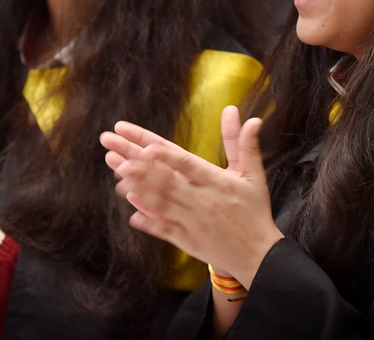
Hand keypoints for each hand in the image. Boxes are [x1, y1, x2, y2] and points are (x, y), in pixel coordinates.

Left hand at [100, 106, 282, 287]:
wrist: (260, 256)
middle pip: (164, 179)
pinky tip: (131, 211)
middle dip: (136, 163)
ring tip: (117, 172)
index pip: (186, 163)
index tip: (145, 144)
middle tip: (113, 148)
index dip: (165, 154)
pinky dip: (148, 220)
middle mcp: (202, 200)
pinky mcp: (189, 241)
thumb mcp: (253, 176)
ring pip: (161, 203)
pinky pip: (165, 229)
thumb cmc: (255, 211)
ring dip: (137, 187)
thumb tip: (253, 118)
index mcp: (217, 182)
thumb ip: (245, 145)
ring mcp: (193, 222)